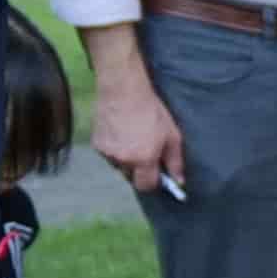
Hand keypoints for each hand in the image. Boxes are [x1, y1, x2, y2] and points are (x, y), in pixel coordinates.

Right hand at [91, 62, 187, 195]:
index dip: (153, 182)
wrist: (123, 91)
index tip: (157, 174)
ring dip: (126, 159)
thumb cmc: (151, 111)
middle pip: (131, 177)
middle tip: (146, 152)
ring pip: (119, 166)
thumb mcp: (172, 135)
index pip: (146, 186)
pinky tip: (121, 133)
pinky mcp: (97, 145)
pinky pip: (108, 155)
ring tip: (132, 138)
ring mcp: (107, 153)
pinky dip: (115, 150)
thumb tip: (179, 182)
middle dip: (139, 170)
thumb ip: (175, 161)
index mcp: (143, 160)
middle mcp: (123, 160)